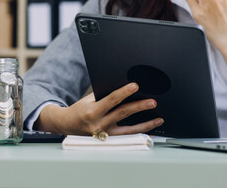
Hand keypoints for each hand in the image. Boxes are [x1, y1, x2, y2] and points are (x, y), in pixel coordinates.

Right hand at [35, 83, 163, 134]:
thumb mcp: (89, 99)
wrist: (68, 125)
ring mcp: (105, 134)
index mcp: (92, 111)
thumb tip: (126, 88)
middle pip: (123, 114)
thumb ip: (105, 95)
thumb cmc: (80, 109)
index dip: (124, 92)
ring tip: (158, 119)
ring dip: (145, 124)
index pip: (111, 100)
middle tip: (153, 102)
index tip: (135, 86)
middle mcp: (99, 124)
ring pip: (128, 130)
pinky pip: (127, 138)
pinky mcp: (109, 141)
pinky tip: (150, 131)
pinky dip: (139, 134)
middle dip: (139, 107)